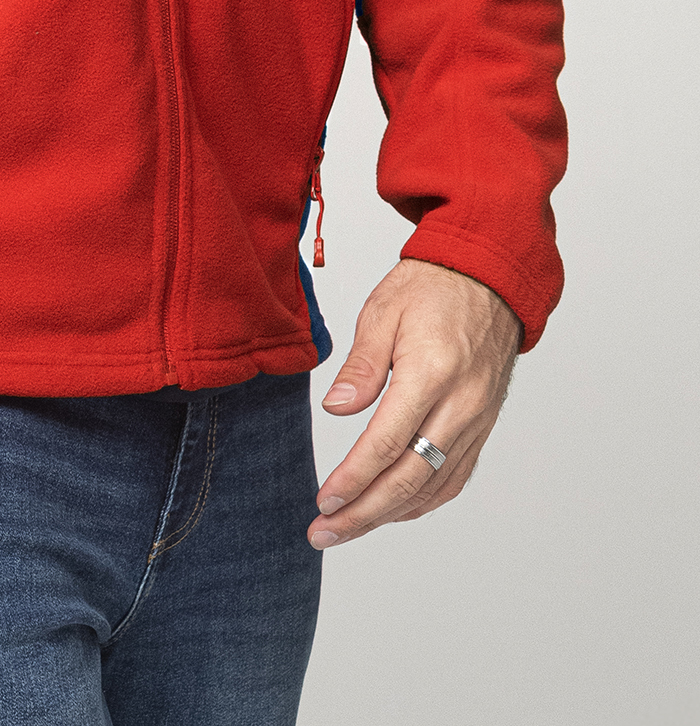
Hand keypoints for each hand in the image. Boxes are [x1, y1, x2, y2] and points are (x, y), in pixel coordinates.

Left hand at [308, 259, 520, 547]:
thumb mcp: (383, 311)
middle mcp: (461, 405)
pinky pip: (454, 477)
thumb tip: (336, 409)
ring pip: (433, 486)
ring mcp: (476, 420)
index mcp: (432, 372)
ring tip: (347, 528)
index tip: (324, 501)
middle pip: (410, 478)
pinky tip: (393, 511)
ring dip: (389, 515)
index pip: (388, 442)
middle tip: (323, 533)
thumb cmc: (431, 289)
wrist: (489, 279)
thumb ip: (361, 366)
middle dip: (364, 512)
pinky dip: (422, 501)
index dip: (353, 478)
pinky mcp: (482, 426)